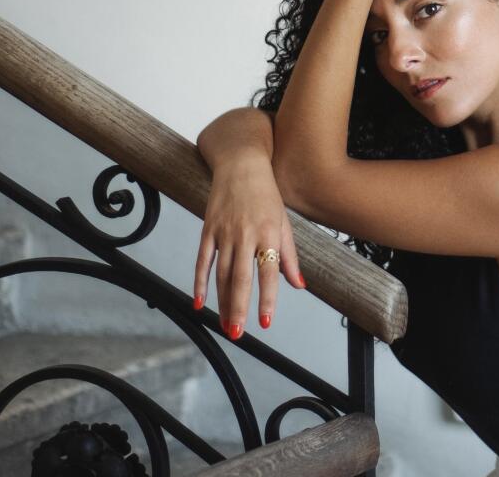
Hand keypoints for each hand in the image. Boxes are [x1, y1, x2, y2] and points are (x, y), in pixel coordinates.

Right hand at [193, 157, 304, 339]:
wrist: (242, 164)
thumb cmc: (267, 195)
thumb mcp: (284, 222)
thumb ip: (289, 256)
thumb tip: (299, 285)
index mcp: (269, 232)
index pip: (269, 271)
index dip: (267, 298)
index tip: (266, 322)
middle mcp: (246, 233)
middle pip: (241, 277)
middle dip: (238, 307)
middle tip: (237, 333)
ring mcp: (225, 231)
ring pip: (222, 274)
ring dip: (222, 302)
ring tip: (226, 325)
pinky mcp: (208, 229)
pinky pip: (202, 260)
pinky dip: (199, 282)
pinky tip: (199, 302)